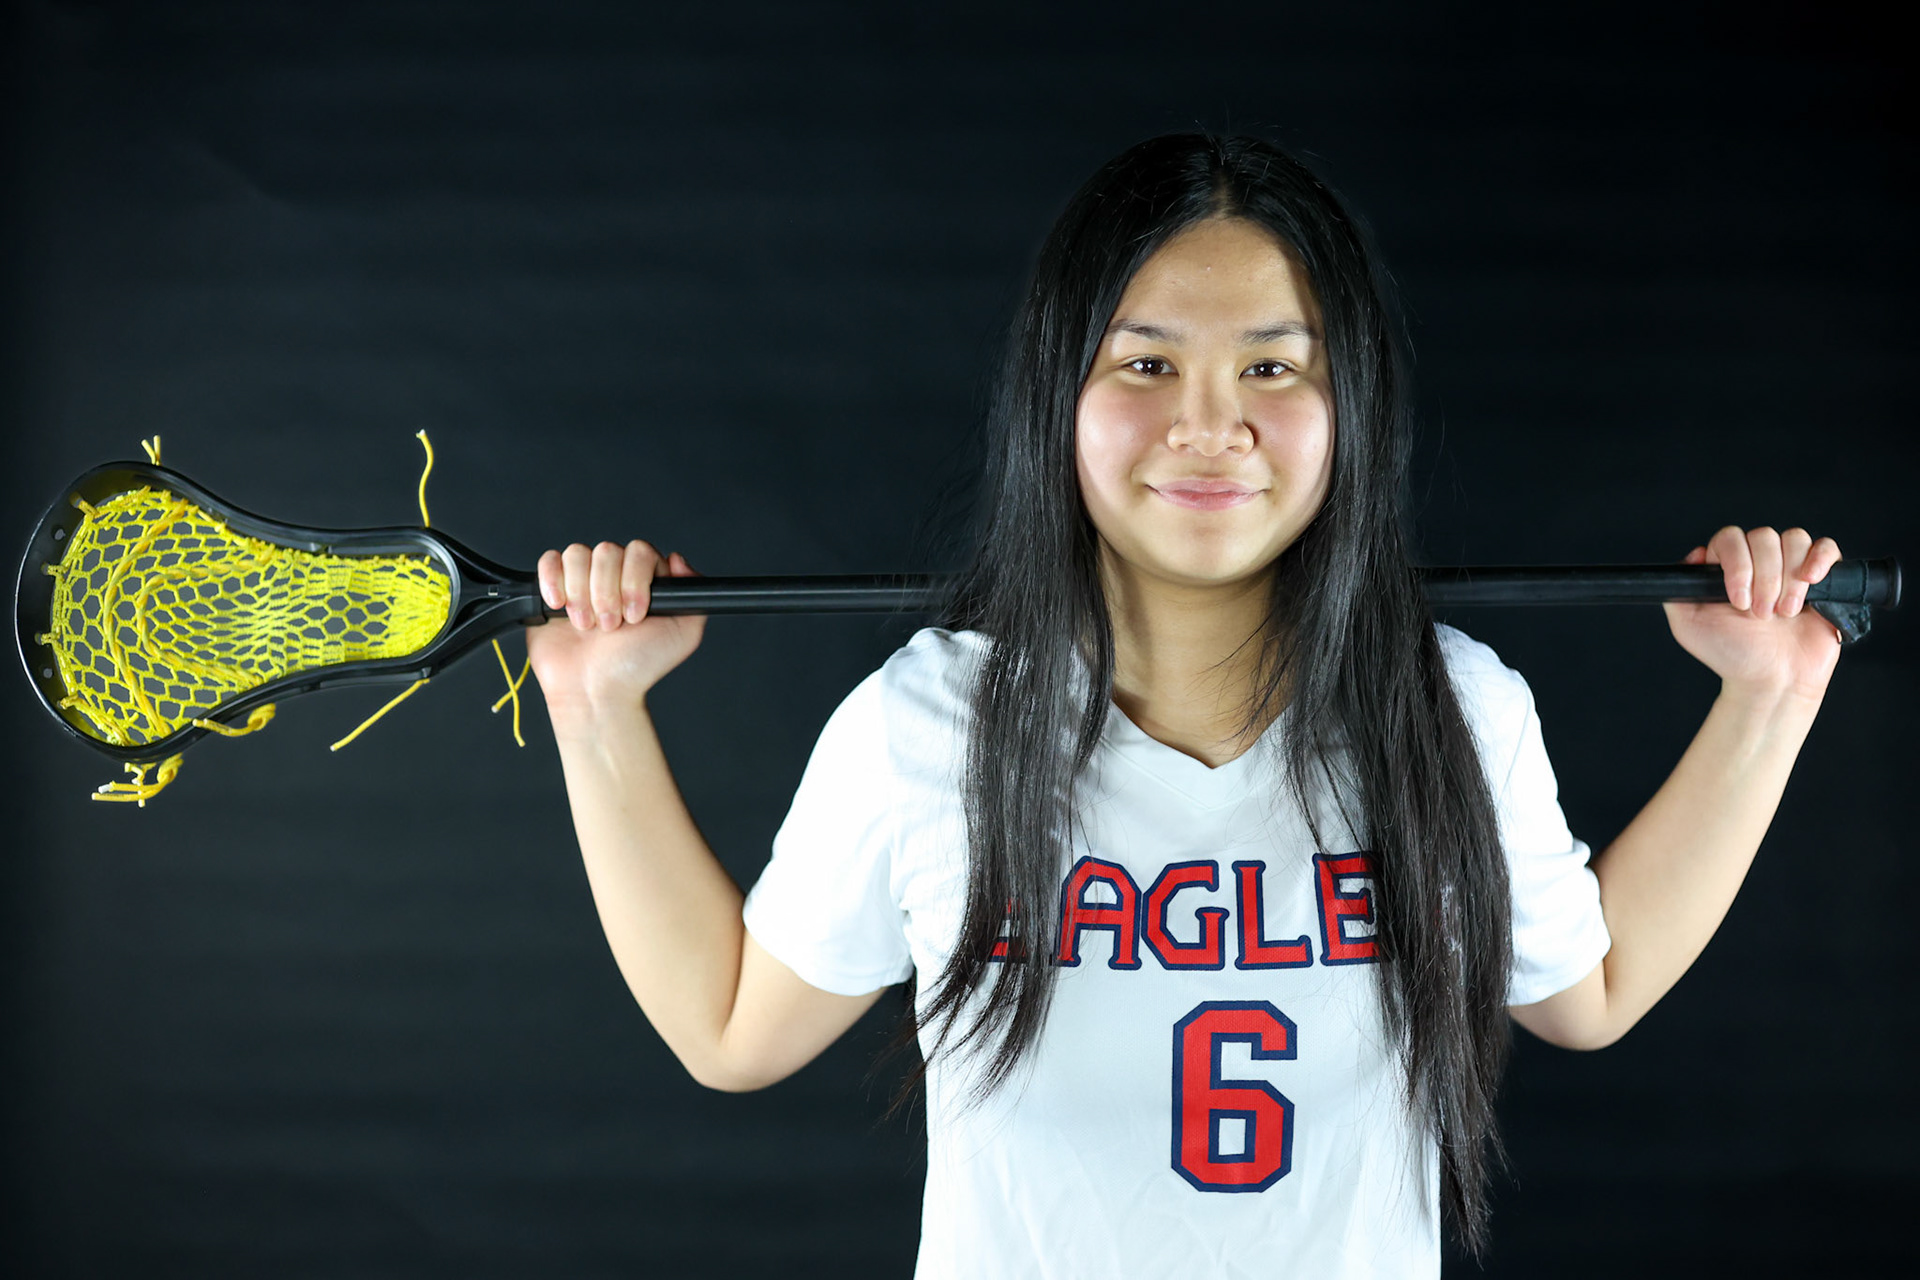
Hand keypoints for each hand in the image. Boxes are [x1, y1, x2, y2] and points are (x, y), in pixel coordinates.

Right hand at [525, 540, 707, 715]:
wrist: (596, 692)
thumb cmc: (637, 667)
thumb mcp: (683, 634)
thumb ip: (693, 593)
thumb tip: (677, 558)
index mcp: (645, 580)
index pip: (639, 551)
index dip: (634, 580)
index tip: (635, 615)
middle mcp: (614, 576)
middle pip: (607, 551)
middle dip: (607, 592)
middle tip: (611, 627)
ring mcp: (583, 581)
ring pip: (577, 554)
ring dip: (581, 593)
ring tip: (587, 626)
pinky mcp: (552, 588)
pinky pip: (549, 561)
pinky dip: (552, 581)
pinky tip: (560, 607)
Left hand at [1663, 526, 1842, 703]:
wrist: (1773, 680)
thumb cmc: (1732, 655)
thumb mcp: (1690, 627)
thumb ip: (1679, 592)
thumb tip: (1696, 555)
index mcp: (1726, 568)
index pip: (1730, 538)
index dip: (1737, 564)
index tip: (1738, 601)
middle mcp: (1758, 563)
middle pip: (1764, 537)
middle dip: (1764, 578)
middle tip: (1761, 614)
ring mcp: (1791, 569)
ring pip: (1795, 539)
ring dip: (1789, 578)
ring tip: (1785, 613)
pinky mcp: (1823, 579)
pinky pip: (1827, 548)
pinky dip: (1820, 558)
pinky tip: (1811, 581)